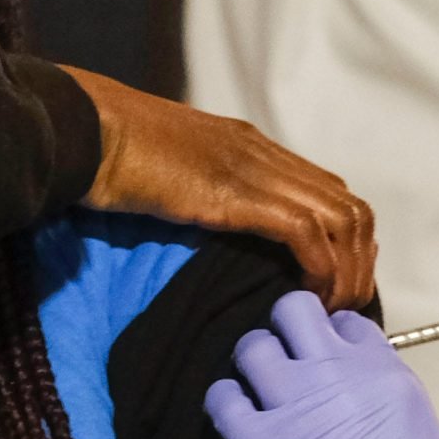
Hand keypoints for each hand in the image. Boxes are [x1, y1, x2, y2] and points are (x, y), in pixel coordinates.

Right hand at [62, 67, 376, 310]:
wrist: (79, 130)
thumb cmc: (105, 155)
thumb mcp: (170, 179)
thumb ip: (203, 197)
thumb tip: (214, 237)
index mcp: (250, 147)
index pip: (328, 191)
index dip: (345, 241)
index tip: (336, 282)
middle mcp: (263, 154)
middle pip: (349, 206)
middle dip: (359, 260)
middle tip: (345, 304)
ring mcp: (253, 170)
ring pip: (340, 219)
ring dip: (346, 271)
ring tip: (332, 308)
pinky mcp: (237, 193)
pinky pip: (305, 232)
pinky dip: (319, 268)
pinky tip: (307, 295)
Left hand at [206, 293, 438, 438]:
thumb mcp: (423, 435)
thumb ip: (385, 403)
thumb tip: (356, 402)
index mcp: (389, 372)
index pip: (347, 324)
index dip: (331, 344)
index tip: (325, 368)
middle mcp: (341, 375)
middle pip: (292, 311)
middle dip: (284, 335)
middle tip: (284, 371)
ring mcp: (298, 407)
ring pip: (250, 346)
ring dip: (250, 369)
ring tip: (258, 400)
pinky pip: (221, 400)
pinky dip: (223, 406)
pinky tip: (238, 430)